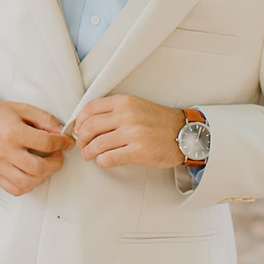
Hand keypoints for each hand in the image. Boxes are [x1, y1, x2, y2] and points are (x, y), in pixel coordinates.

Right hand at [0, 99, 75, 196]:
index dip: (62, 143)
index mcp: (13, 132)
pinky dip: (27, 186)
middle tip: (58, 157)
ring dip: (43, 176)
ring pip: (28, 182)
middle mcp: (5, 151)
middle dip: (56, 163)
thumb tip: (60, 132)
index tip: (65, 142)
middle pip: (40, 167)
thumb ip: (43, 119)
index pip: (47, 143)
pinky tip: (31, 175)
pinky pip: (14, 189)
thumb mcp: (21, 109)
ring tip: (45, 167)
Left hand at [71, 95, 186, 169]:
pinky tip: (103, 161)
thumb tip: (88, 122)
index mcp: (124, 102)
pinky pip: (109, 158)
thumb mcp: (136, 106)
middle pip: (89, 127)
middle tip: (82, 145)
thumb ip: (115, 111)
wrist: (185, 133)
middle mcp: (127, 115)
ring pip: (97, 144)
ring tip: (89, 155)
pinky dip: (102, 161)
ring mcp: (133, 133)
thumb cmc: (160, 122)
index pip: (90, 108)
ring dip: (88, 152)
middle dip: (81, 138)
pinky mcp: (139, 151)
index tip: (78, 129)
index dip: (79, 121)